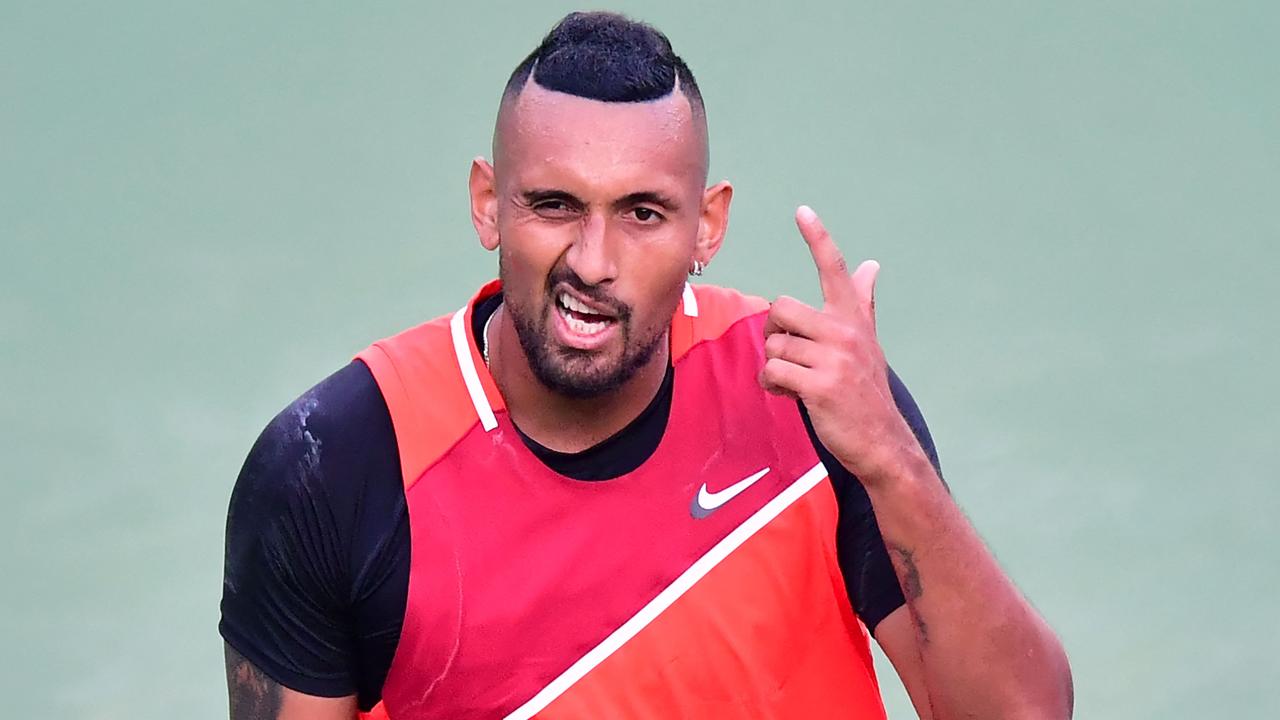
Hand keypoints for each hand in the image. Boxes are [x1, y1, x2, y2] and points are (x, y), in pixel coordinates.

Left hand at [758, 206, 920, 485]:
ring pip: (774, 345)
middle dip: (776, 333)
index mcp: (854, 319)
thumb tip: (871, 265)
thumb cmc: (866, 391)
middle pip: (781, 308)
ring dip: (776, 367)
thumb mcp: (868, 343)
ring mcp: (834, 358)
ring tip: (797, 383)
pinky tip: (790, 395)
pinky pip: (773, 372)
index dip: (818, 238)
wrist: (883, 442)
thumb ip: (862, 303)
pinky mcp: (820, 385)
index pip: (835, 270)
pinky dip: (773, 386)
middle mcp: (846, 332)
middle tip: (792, 356)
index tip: (802, 210)